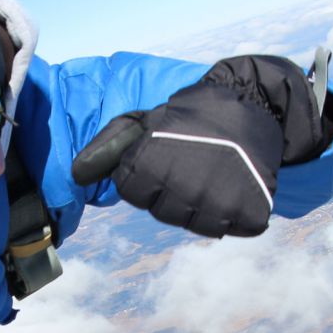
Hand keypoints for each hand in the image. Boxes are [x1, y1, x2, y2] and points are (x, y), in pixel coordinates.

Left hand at [71, 54, 329, 237]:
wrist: (255, 104)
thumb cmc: (192, 114)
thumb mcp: (145, 121)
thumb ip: (108, 146)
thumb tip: (76, 175)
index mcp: (151, 167)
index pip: (133, 193)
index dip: (147, 173)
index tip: (166, 153)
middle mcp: (182, 191)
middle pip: (163, 212)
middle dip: (173, 190)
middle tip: (194, 160)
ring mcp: (217, 205)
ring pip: (196, 224)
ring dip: (203, 204)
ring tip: (214, 170)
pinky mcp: (248, 214)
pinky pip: (230, 228)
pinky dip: (234, 211)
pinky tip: (236, 182)